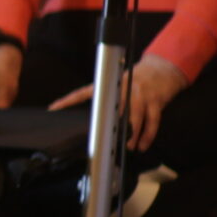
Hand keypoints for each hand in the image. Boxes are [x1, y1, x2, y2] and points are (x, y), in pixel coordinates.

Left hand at [48, 54, 186, 150]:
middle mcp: (123, 89)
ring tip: (127, 148)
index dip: (68, 100)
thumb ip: (108, 96)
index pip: (83, 92)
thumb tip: (96, 115)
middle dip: (106, 126)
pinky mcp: (155, 102)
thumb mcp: (119, 81)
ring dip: (130, 136)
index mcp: (110, 85)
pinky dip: (147, 136)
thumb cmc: (137, 77)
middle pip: (111, 110)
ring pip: (133, 119)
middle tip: (100, 140)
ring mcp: (140, 96)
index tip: (53, 108)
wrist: (162, 69)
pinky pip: (152, 122)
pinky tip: (143, 145)